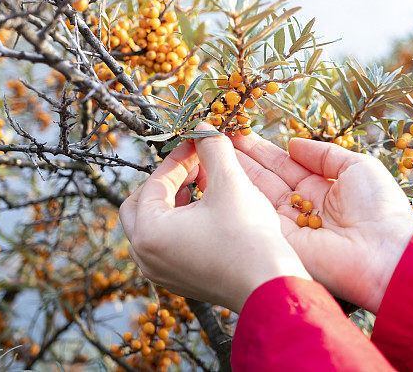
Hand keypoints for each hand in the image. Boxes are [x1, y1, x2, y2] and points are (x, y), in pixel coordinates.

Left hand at [119, 124, 309, 311]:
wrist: (271, 285)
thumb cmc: (247, 237)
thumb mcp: (230, 183)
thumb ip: (212, 148)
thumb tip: (203, 127)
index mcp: (149, 232)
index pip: (155, 182)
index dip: (178, 158)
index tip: (198, 143)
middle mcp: (146, 256)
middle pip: (141, 205)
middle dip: (168, 180)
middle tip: (195, 166)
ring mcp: (160, 272)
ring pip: (153, 226)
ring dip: (174, 201)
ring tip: (204, 186)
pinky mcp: (178, 281)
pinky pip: (166, 245)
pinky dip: (180, 223)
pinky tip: (208, 212)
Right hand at [231, 133, 412, 311]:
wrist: (385, 255)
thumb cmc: (380, 208)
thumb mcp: (357, 167)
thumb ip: (324, 154)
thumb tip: (293, 144)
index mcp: (322, 190)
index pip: (284, 166)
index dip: (262, 150)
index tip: (240, 132)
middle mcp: (301, 208)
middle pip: (264, 179)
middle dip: (241, 157)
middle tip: (215, 136)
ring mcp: (288, 226)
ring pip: (255, 194)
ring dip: (233, 172)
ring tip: (210, 148)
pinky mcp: (279, 241)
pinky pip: (255, 213)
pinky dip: (237, 194)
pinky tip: (218, 174)